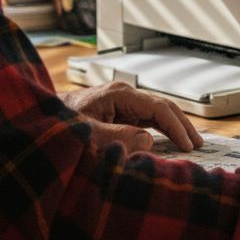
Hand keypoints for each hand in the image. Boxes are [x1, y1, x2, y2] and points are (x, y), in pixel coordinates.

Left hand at [60, 81, 203, 152]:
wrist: (42, 115)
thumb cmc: (60, 121)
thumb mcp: (87, 132)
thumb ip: (116, 136)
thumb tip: (148, 140)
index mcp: (119, 93)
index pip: (157, 107)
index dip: (175, 126)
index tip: (187, 145)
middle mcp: (124, 94)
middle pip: (162, 106)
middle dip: (181, 125)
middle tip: (197, 144)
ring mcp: (122, 102)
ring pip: (157, 112)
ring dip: (174, 127)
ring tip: (190, 142)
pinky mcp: (119, 111)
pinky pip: (146, 119)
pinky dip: (161, 128)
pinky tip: (170, 139)